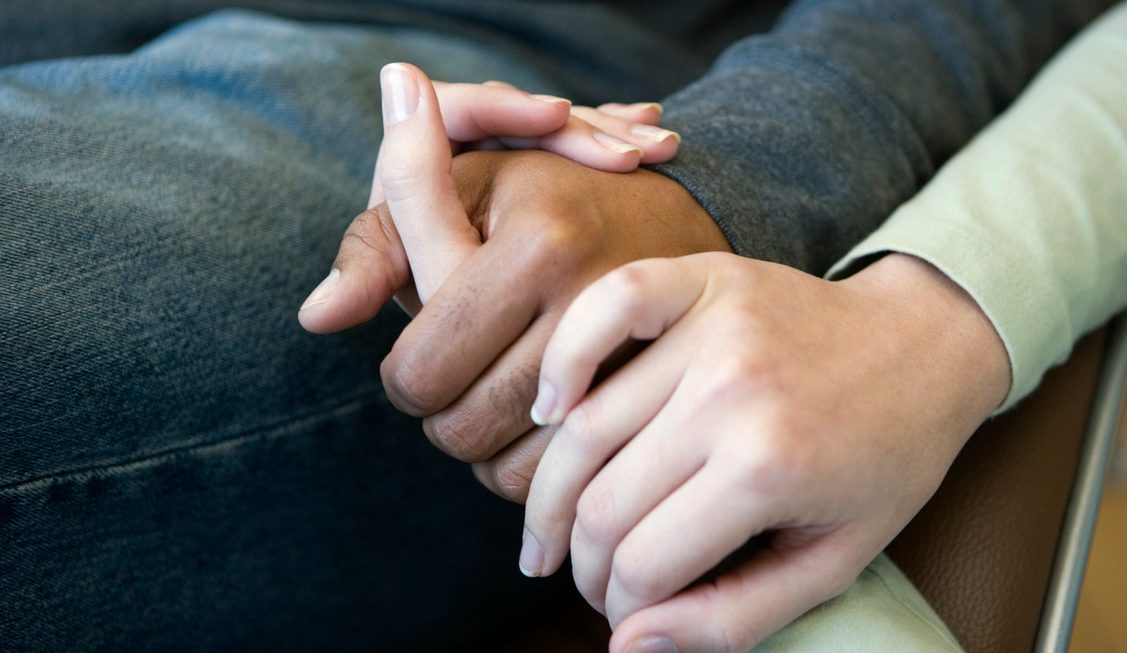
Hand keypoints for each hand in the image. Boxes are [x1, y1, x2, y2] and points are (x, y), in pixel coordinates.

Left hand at [298, 63, 730, 502]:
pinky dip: (538, 473)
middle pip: (462, 429)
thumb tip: (316, 316)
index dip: (404, 377)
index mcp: (539, 246)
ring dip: (490, 451)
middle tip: (464, 383)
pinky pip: (567, 482)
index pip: (420, 373)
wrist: (686, 215)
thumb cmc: (551, 196)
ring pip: (512, 471)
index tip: (423, 358)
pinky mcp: (664, 407)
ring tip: (501, 403)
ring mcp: (640, 366)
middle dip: (446, 417)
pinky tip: (541, 428)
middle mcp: (596, 306)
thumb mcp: (469, 187)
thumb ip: (381, 242)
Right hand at [524, 252, 1010, 651]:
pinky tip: (552, 411)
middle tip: (590, 580)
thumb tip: (626, 646)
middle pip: (600, 504)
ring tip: (551, 529)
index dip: (619, 607)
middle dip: (583, 564)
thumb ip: (730, 615)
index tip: (626, 614)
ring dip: (552, 494)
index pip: (641, 565)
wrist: (925, 346)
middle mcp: (730, 394)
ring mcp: (711, 330)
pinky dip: (564, 358)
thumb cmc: (883, 461)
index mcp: (768, 469)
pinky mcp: (701, 280)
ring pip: (583, 428)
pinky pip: (603, 307)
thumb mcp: (831, 561)